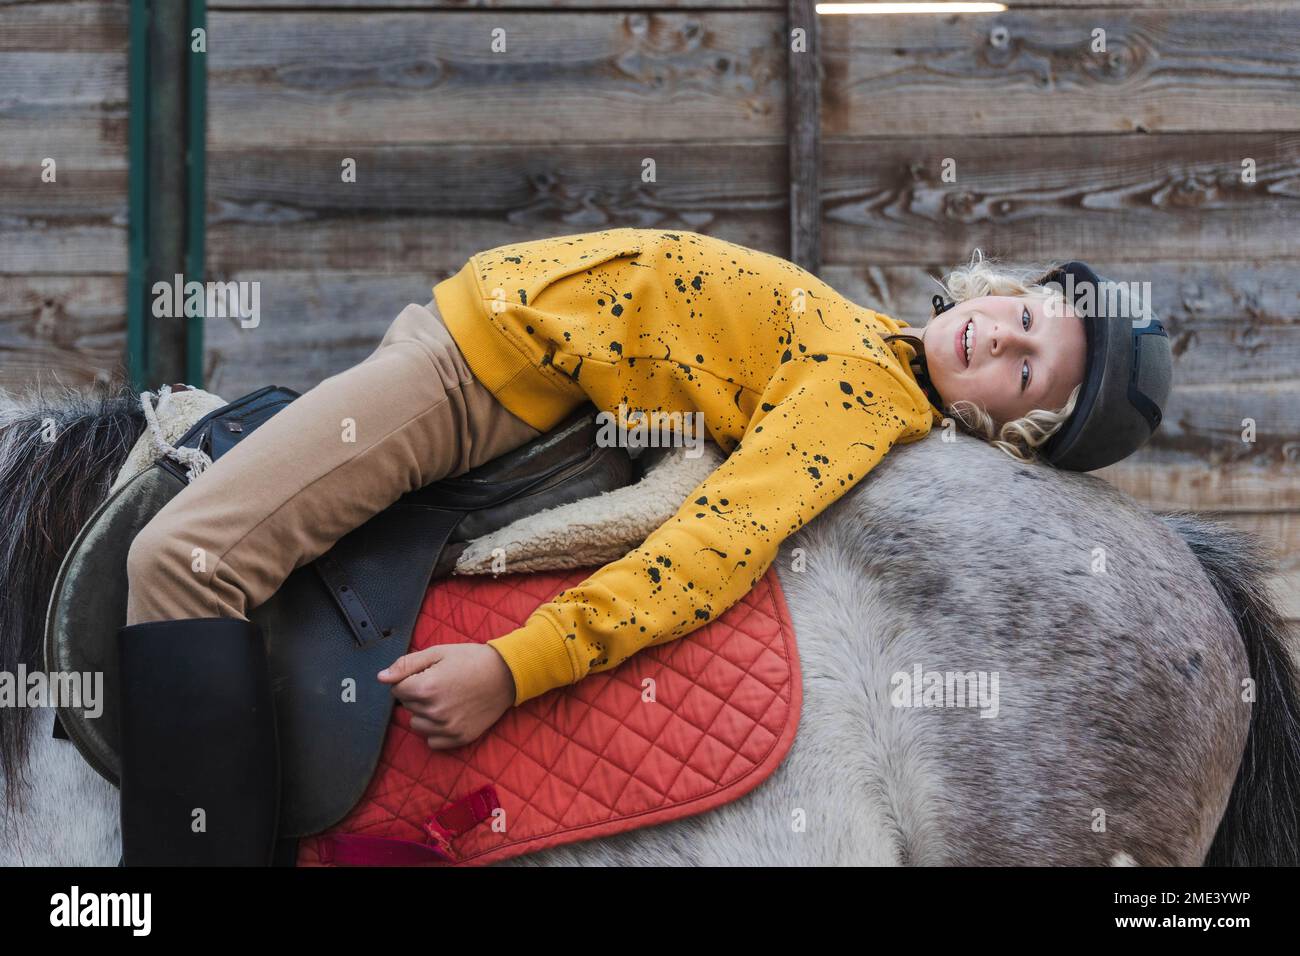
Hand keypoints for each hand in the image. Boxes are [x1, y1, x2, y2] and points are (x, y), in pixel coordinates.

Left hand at [377, 643, 515, 749]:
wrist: (506, 674)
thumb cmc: (471, 660)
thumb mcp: (437, 652)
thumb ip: (406, 664)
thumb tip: (381, 677)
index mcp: (426, 688)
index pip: (396, 690)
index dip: (409, 679)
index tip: (427, 673)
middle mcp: (434, 712)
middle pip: (406, 707)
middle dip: (417, 694)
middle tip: (440, 683)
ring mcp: (447, 728)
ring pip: (416, 724)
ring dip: (424, 713)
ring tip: (445, 698)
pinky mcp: (459, 738)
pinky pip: (432, 741)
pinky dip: (436, 730)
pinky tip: (449, 714)